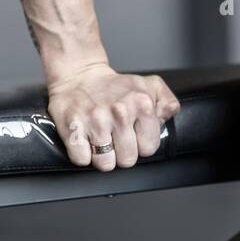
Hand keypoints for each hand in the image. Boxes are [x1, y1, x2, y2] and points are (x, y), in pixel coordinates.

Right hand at [46, 65, 180, 170]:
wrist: (79, 76)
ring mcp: (95, 120)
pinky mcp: (72, 127)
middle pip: (127, 160)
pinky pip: (82, 160)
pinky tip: (86, 139)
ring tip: (101, 139)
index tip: (134, 135)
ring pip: (105, 164)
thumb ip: (167, 102)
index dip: (141, 145)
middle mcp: (120, 112)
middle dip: (122, 153)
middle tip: (116, 137)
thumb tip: (165, 119)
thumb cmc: (115, 86)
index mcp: (141, 102)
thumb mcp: (149, 85)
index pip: (149, 148)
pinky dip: (82, 154)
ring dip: (102, 156)